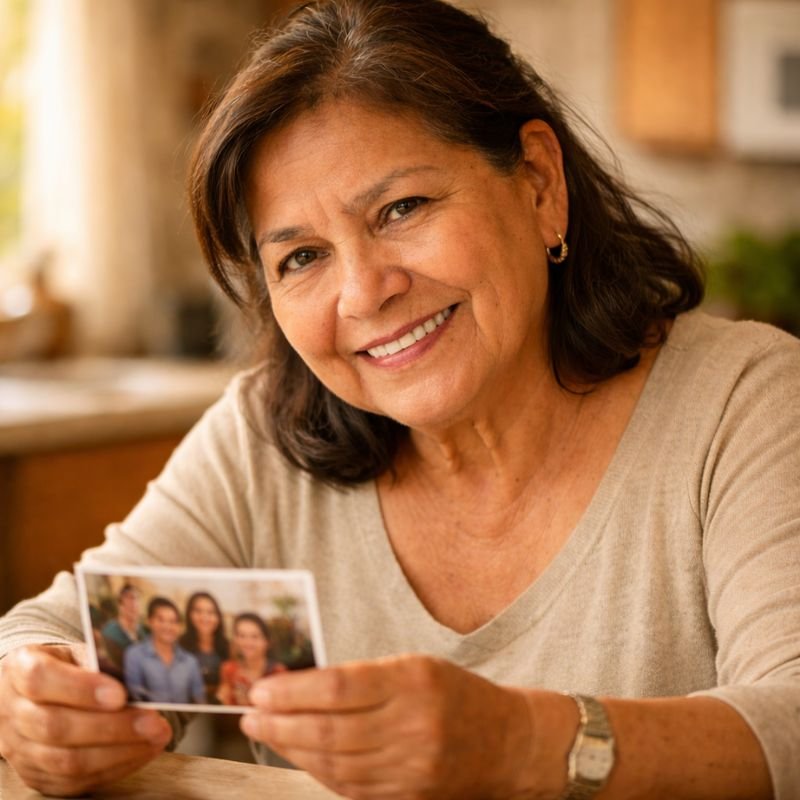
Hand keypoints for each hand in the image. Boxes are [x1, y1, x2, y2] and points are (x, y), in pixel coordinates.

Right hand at [0, 643, 171, 796]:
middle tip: (153, 722)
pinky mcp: (35, 776)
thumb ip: (100, 662)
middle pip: (55, 727)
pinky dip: (113, 768)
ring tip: (156, 737)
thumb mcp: (78, 652)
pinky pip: (73, 782)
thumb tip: (140, 680)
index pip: (41, 679)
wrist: (36, 693)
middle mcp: (11, 712)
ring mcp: (19, 749)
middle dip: (111, 727)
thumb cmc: (67, 667)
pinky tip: (142, 752)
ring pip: (64, 761)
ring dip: (118, 752)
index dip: (80, 688)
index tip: (120, 694)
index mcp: (20, 668)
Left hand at [241, 654, 532, 799]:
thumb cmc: (454, 693)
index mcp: (414, 680)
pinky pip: (350, 786)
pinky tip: (297, 754)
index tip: (262, 688)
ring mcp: (411, 767)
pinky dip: (317, 771)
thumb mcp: (414, 667)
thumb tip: (300, 687)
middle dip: (281, 722)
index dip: (293, 690)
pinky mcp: (407, 795)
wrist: (506, 742)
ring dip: (290, 748)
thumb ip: (363, 678)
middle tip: (250, 712)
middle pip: (330, 729)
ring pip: (334, 762)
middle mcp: (413, 725)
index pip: (339, 688)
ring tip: (265, 731)